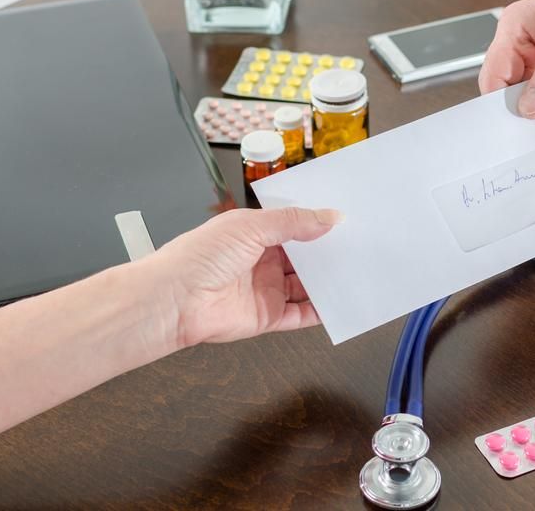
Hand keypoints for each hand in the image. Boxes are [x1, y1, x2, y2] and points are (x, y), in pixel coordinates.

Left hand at [142, 207, 342, 348]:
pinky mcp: (268, 317)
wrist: (174, 300)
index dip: (317, 223)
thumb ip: (294, 222)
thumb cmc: (201, 256)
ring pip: (307, 286)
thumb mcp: (251, 226)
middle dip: (328, 253)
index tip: (346, 220)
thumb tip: (330, 217)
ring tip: (358, 273)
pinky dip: (321, 311)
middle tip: (360, 247)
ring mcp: (266, 289)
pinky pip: (301, 315)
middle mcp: (262, 261)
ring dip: (328, 281)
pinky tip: (340, 303)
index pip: (294, 226)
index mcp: (255, 233)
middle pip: (304, 257)